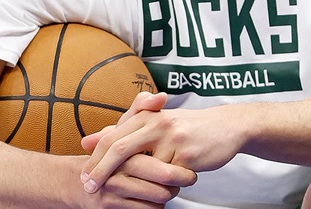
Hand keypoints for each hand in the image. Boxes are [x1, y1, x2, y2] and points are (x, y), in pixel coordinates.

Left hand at [78, 92, 195, 206]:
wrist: (226, 127)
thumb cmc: (185, 128)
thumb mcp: (154, 123)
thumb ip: (122, 131)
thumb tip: (87, 140)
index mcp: (147, 116)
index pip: (112, 137)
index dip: (95, 158)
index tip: (84, 176)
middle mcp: (158, 123)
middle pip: (120, 149)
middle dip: (102, 171)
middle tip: (89, 188)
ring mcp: (173, 139)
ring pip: (145, 169)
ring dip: (138, 185)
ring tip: (131, 196)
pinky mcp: (188, 155)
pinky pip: (167, 178)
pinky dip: (163, 186)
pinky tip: (165, 190)